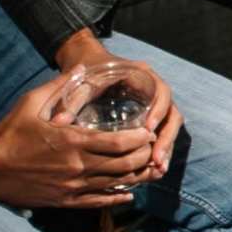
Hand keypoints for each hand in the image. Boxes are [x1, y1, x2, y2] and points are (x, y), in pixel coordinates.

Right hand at [0, 68, 161, 209]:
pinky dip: (117, 197)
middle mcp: (77, 167)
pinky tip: (128, 194)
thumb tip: (82, 67)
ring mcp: (71, 187)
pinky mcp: (64, 201)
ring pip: (115, 185)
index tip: (150, 132)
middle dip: (144, 156)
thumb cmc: (8, 132)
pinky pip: (98, 202)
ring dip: (136, 177)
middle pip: (124, 165)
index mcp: (72, 142)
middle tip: (153, 148)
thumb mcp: (32, 102)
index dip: (140, 139)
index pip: (119, 143)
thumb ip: (60, 85)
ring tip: (149, 169)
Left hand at [53, 30, 180, 176]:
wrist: (87, 61)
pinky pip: (161, 134)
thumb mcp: (79, 81)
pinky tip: (152, 170)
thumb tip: (60, 122)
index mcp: (142, 74)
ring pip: (169, 127)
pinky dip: (160, 151)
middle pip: (171, 114)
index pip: (161, 92)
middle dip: (166, 138)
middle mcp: (153, 89)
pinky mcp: (149, 116)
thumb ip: (72, 99)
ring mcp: (153, 103)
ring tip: (157, 170)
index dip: (158, 112)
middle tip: (156, 160)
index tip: (147, 131)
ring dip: (166, 148)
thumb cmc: (85, 70)